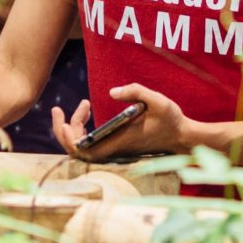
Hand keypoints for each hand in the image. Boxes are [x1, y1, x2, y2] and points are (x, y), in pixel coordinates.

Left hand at [57, 84, 189, 160]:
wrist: (182, 137)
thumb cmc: (171, 120)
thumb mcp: (158, 101)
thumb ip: (136, 92)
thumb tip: (112, 91)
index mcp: (118, 141)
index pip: (83, 150)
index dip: (68, 139)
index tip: (66, 120)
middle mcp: (112, 148)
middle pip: (75, 150)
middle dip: (62, 131)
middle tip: (59, 109)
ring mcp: (112, 149)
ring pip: (81, 147)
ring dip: (73, 128)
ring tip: (83, 105)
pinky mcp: (114, 146)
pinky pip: (88, 143)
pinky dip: (82, 129)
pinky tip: (88, 111)